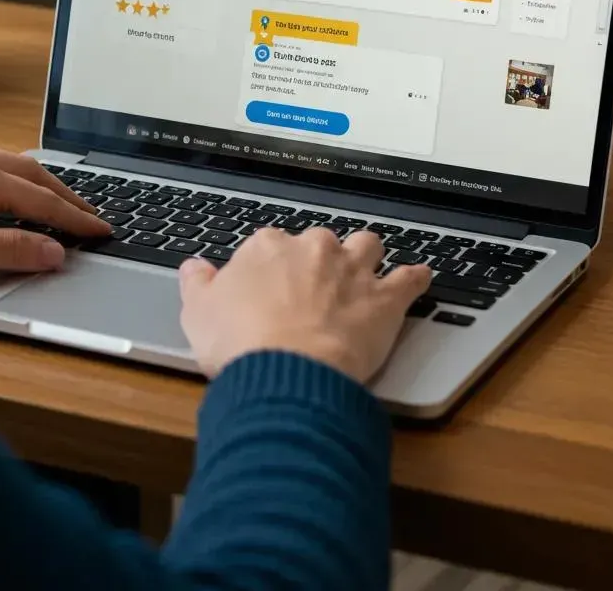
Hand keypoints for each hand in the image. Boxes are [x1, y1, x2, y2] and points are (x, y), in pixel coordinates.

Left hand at [0, 139, 109, 286]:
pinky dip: (4, 180)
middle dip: (64, 194)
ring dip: (35, 183)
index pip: (41, 198)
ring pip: (3, 164)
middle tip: (89, 215)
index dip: (74, 218)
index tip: (101, 230)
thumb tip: (53, 252)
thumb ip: (8, 251)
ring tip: (54, 203)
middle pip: (29, 171)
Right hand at [178, 227, 430, 384]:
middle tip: (313, 287)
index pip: (270, 245)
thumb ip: (197, 284)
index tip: (270, 287)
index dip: (272, 268)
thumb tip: (193, 268)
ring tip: (366, 270)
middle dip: (319, 259)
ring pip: (367, 246)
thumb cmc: (240, 343)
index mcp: (266, 247)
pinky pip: (408, 279)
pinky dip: (415, 278)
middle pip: (320, 242)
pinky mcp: (383, 299)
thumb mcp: (198, 313)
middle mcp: (313, 248)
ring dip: (367, 257)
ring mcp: (352, 270)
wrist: (285, 370)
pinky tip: (420, 278)